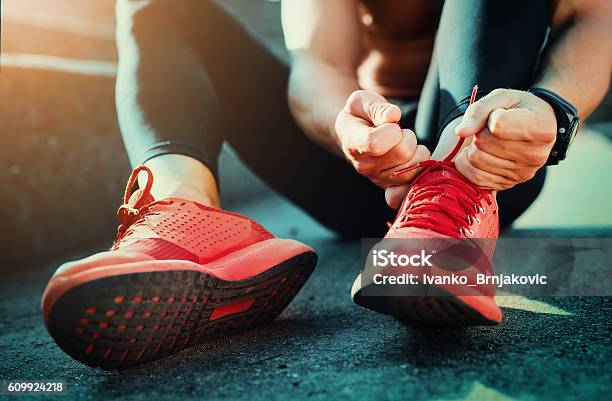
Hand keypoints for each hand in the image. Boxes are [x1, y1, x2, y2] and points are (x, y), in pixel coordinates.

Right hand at [335, 90, 429, 204]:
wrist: (355, 134)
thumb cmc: (360, 115)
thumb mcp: (361, 102)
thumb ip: (375, 107)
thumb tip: (393, 116)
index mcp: (353, 143)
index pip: (376, 143)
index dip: (391, 129)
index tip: (389, 122)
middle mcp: (365, 166)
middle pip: (403, 152)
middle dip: (408, 136)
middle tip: (398, 132)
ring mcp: (378, 179)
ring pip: (414, 167)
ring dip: (416, 151)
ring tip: (403, 144)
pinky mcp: (392, 187)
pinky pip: (413, 185)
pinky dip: (419, 171)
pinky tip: (412, 159)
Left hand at [454, 88, 556, 190]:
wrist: (533, 127)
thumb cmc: (517, 109)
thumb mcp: (501, 98)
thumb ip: (478, 111)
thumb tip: (460, 132)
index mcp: (541, 128)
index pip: (497, 126)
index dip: (491, 116)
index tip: (501, 113)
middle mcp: (536, 155)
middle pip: (483, 143)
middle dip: (480, 132)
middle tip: (491, 129)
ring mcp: (523, 173)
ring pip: (476, 160)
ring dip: (474, 147)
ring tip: (488, 140)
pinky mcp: (508, 184)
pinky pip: (475, 177)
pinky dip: (469, 163)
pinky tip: (480, 153)